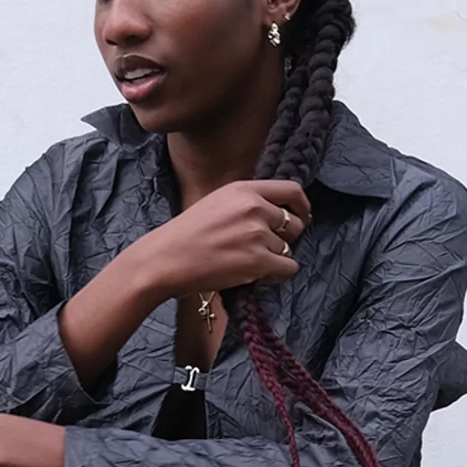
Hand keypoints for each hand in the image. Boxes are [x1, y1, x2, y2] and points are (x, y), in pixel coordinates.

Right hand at [132, 180, 310, 296]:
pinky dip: (275, 276)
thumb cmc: (185, 236)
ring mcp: (257, 234)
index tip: (301, 217)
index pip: (291, 191)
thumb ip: (246, 203)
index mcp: (243, 189)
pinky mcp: (258, 261)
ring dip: (273, 260)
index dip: (302, 206)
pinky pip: (288, 268)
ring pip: (288, 249)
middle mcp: (254, 207)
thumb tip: (279, 215)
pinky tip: (253, 277)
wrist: (163, 260)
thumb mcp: (216, 203)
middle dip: (285, 239)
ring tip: (246, 265)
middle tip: (262, 250)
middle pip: (294, 224)